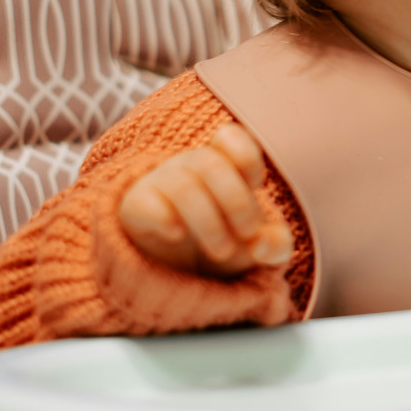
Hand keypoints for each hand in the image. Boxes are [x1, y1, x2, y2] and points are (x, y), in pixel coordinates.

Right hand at [118, 124, 294, 276]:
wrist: (174, 273)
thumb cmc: (221, 244)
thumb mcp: (255, 248)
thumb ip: (276, 244)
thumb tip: (260, 245)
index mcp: (224, 166)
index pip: (229, 137)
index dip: (247, 157)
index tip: (256, 185)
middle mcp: (190, 168)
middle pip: (211, 164)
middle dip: (237, 201)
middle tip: (248, 234)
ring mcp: (161, 185)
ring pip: (183, 187)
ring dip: (209, 222)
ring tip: (222, 251)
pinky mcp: (135, 210)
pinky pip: (143, 203)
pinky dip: (163, 218)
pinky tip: (177, 234)